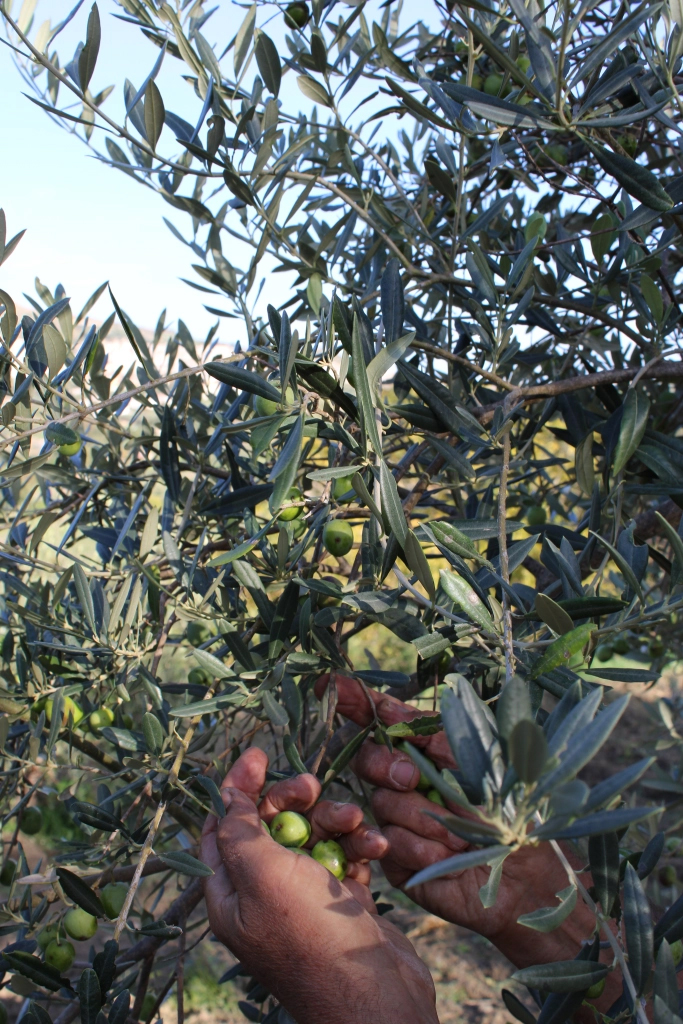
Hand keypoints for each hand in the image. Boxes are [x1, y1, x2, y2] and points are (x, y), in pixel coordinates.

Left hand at [200, 747, 438, 1023]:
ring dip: (336, 821)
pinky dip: (359, 847)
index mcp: (231, 893)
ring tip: (355, 822)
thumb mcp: (262, 874)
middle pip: (271, 825)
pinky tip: (375, 847)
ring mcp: (305, 898)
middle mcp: (264, 894)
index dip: (237, 788)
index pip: (222, 827)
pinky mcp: (342, 902)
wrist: (374, 994)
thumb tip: (224, 791)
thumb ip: (239, 828)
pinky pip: (345, 857)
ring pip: (313, 836)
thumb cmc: (310, 935)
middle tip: (312, 786)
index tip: (259, 754)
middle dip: (294, 799)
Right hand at [315, 675, 611, 983]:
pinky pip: (389, 843)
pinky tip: (447, 855)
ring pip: (381, 803)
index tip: (328, 683)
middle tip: (414, 779)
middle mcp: (404, 782)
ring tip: (459, 834)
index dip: (352, 700)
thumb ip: (426, 732)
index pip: (379, 720)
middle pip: (366, 759)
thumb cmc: (507, 810)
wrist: (523, 874)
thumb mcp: (471, 758)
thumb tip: (383, 706)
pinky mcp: (395, 860)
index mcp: (423, 750)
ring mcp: (397, 820)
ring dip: (423, 817)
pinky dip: (421, 847)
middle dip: (385, 765)